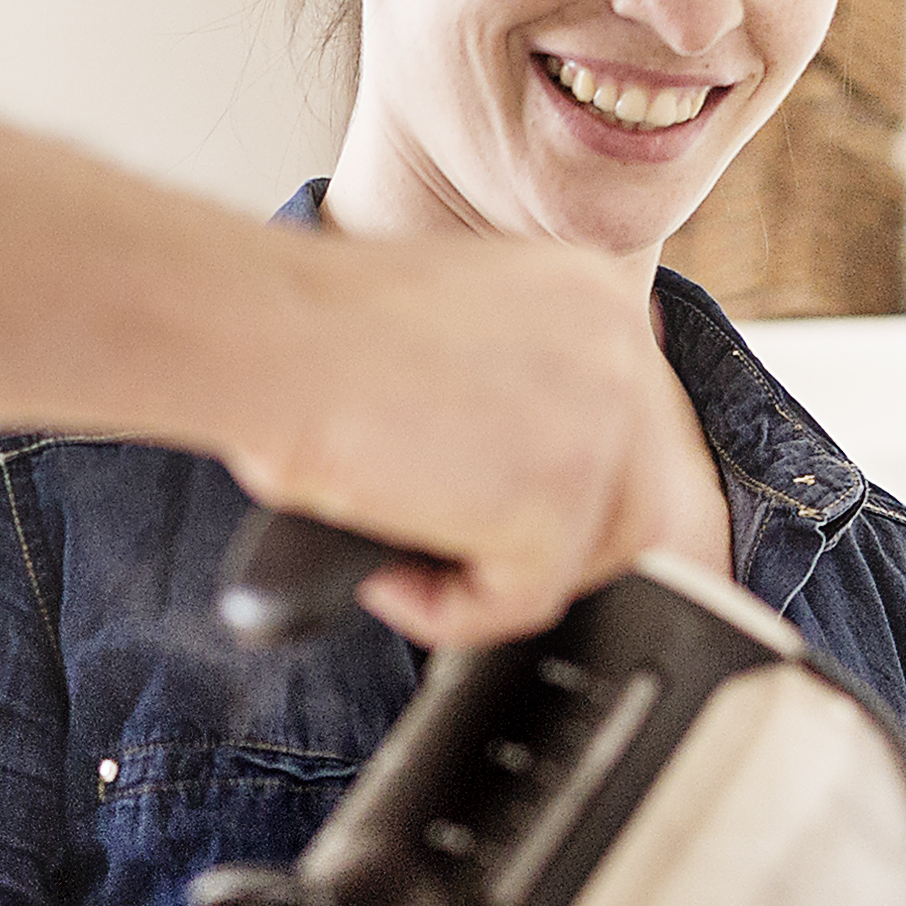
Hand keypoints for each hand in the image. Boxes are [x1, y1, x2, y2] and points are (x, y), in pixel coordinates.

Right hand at [233, 234, 681, 645]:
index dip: (569, 484)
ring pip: (594, 553)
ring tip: (414, 568)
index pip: (632, 419)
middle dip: (556, 544)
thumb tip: (525, 463)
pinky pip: (526, 600)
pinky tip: (386, 580)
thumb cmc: (311, 334)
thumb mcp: (453, 328)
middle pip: (638, 492)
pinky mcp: (556, 500)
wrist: (267, 339)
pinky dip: (453, 614)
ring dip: (504, 581)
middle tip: (465, 556)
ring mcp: (598, 424)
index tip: (505, 506)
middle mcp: (616, 346)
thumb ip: (517, 379)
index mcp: (595, 291)